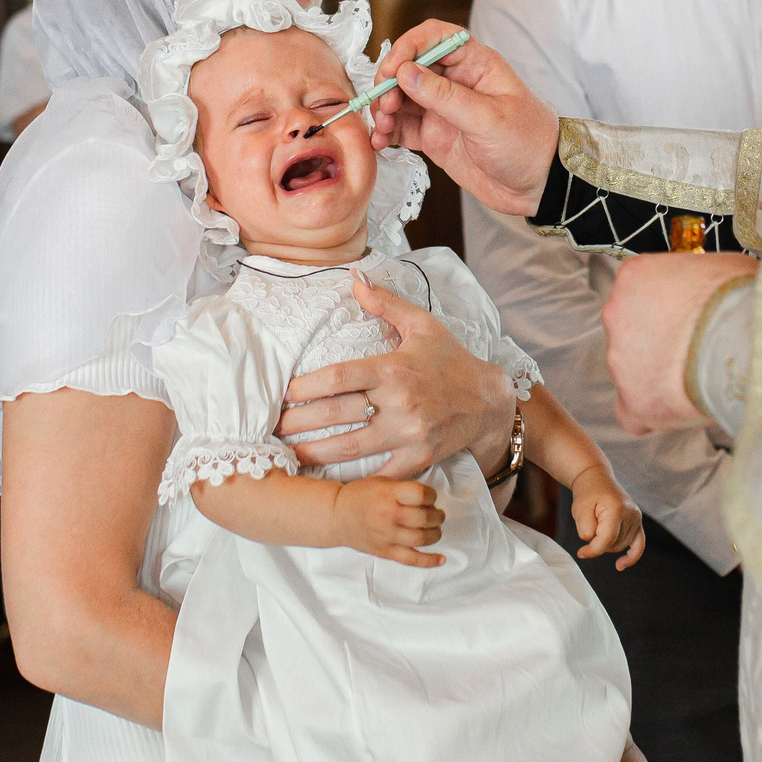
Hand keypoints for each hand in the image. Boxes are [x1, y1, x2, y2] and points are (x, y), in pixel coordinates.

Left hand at [278, 274, 516, 477]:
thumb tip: (356, 278)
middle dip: (299, 421)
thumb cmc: (450, 360)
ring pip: (351, 446)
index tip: (285, 393)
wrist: (488, 401)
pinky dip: (354, 481)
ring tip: (288, 455)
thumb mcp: (422, 325)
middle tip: (272, 426)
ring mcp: (409, 433)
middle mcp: (400, 401)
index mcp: (395, 367)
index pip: (340, 376)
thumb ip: (386, 303)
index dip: (307, 386)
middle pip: (338, 413)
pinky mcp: (418, 457)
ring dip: (315, 452)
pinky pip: (380, 473)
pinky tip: (328, 483)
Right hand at [335, 477, 445, 566]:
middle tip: (437, 514)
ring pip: (422, 539)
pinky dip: (429, 561)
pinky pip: (412, 559)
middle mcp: (389, 516)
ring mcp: (387, 536)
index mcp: (389, 495)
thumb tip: (431, 502)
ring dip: (435, 534)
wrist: (337, 516)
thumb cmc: (361, 496)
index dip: (431, 495)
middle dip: (437, 516)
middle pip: (425, 518)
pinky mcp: (386, 552)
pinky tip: (441, 559)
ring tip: (435, 529)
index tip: (429, 497)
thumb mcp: (383, 481)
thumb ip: (406, 489)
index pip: (422, 495)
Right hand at [364, 21, 558, 216]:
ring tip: (383, 126)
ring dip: (385, 108)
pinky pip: (403, 127)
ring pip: (401, 98)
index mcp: (476, 64)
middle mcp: (455, 82)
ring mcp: (443, 109)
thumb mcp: (488, 119)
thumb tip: (406, 72)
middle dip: (390, 82)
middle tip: (385, 103)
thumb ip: (445, 96)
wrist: (539, 185)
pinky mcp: (435, 135)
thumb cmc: (528, 143)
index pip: (435, 37)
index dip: (409, 47)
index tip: (393, 69)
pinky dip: (388, 132)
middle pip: (410, 67)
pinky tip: (382, 141)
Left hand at [570, 466, 645, 568]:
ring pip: (620, 546)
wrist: (596, 479)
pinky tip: (620, 566)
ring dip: (607, 543)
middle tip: (588, 527)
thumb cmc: (587, 493)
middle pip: (613, 544)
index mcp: (616, 508)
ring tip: (598, 525)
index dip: (593, 550)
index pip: (607, 539)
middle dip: (598, 542)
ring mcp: (636, 518)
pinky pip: (639, 544)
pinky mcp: (637, 522)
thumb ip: (585, 528)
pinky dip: (632, 556)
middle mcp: (631, 514)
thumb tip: (592, 543)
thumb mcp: (579, 509)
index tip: (581, 553)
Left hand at [605, 251, 757, 435]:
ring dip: (659, 376)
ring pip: (632, 372)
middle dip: (658, 342)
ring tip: (698, 376)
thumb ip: (698, 279)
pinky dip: (654, 413)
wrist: (747, 340)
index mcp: (635, 276)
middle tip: (692, 347)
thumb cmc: (740, 299)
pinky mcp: (633, 401)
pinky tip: (681, 407)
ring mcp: (620, 359)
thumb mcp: (721, 266)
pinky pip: (634, 413)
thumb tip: (715, 288)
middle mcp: (618, 314)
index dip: (665, 309)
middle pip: (631, 332)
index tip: (685, 317)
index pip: (637, 292)